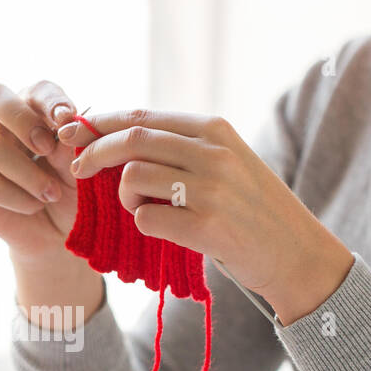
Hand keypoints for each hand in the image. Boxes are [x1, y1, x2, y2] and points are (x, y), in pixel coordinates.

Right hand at [0, 80, 82, 262]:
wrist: (61, 231)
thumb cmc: (73, 191)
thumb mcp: (81, 166)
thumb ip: (72, 143)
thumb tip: (65, 125)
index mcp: (34, 110)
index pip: (36, 91)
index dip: (50, 100)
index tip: (67, 118)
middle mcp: (3, 123)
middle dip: (22, 120)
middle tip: (46, 148)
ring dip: (27, 173)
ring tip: (51, 193)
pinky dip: (16, 197)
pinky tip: (34, 206)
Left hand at [59, 110, 353, 324]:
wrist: (297, 254)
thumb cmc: (253, 209)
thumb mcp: (227, 161)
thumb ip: (183, 147)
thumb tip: (119, 136)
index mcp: (215, 129)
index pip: (142, 116)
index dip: (99, 123)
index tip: (73, 133)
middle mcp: (213, 152)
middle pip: (131, 140)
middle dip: (93, 153)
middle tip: (77, 170)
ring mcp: (211, 189)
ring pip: (133, 178)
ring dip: (124, 197)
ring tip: (144, 209)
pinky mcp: (208, 227)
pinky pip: (146, 219)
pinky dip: (143, 225)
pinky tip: (165, 231)